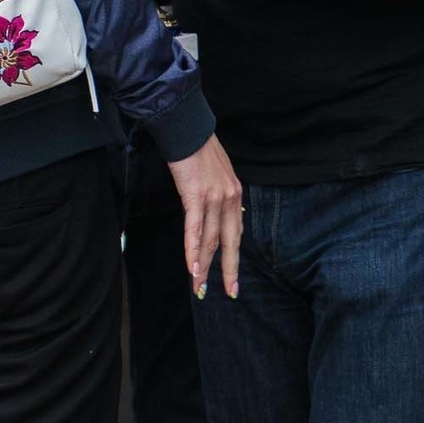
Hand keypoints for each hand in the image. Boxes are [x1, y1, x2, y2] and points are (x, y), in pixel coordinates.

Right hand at [169, 135, 242, 299]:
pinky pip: (195, 229)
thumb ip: (218, 195)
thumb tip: (215, 213)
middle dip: (228, 270)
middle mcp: (230, 198)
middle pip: (229, 242)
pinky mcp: (196, 195)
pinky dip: (193, 250)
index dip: (234, 255)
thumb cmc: (198, 150)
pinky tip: (192, 267)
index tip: (233, 275)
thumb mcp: (217, 175)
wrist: (187, 129)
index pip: (236, 232)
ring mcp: (215, 198)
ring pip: (210, 240)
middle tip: (230, 292)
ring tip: (199, 287)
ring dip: (204, 266)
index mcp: (235, 194)